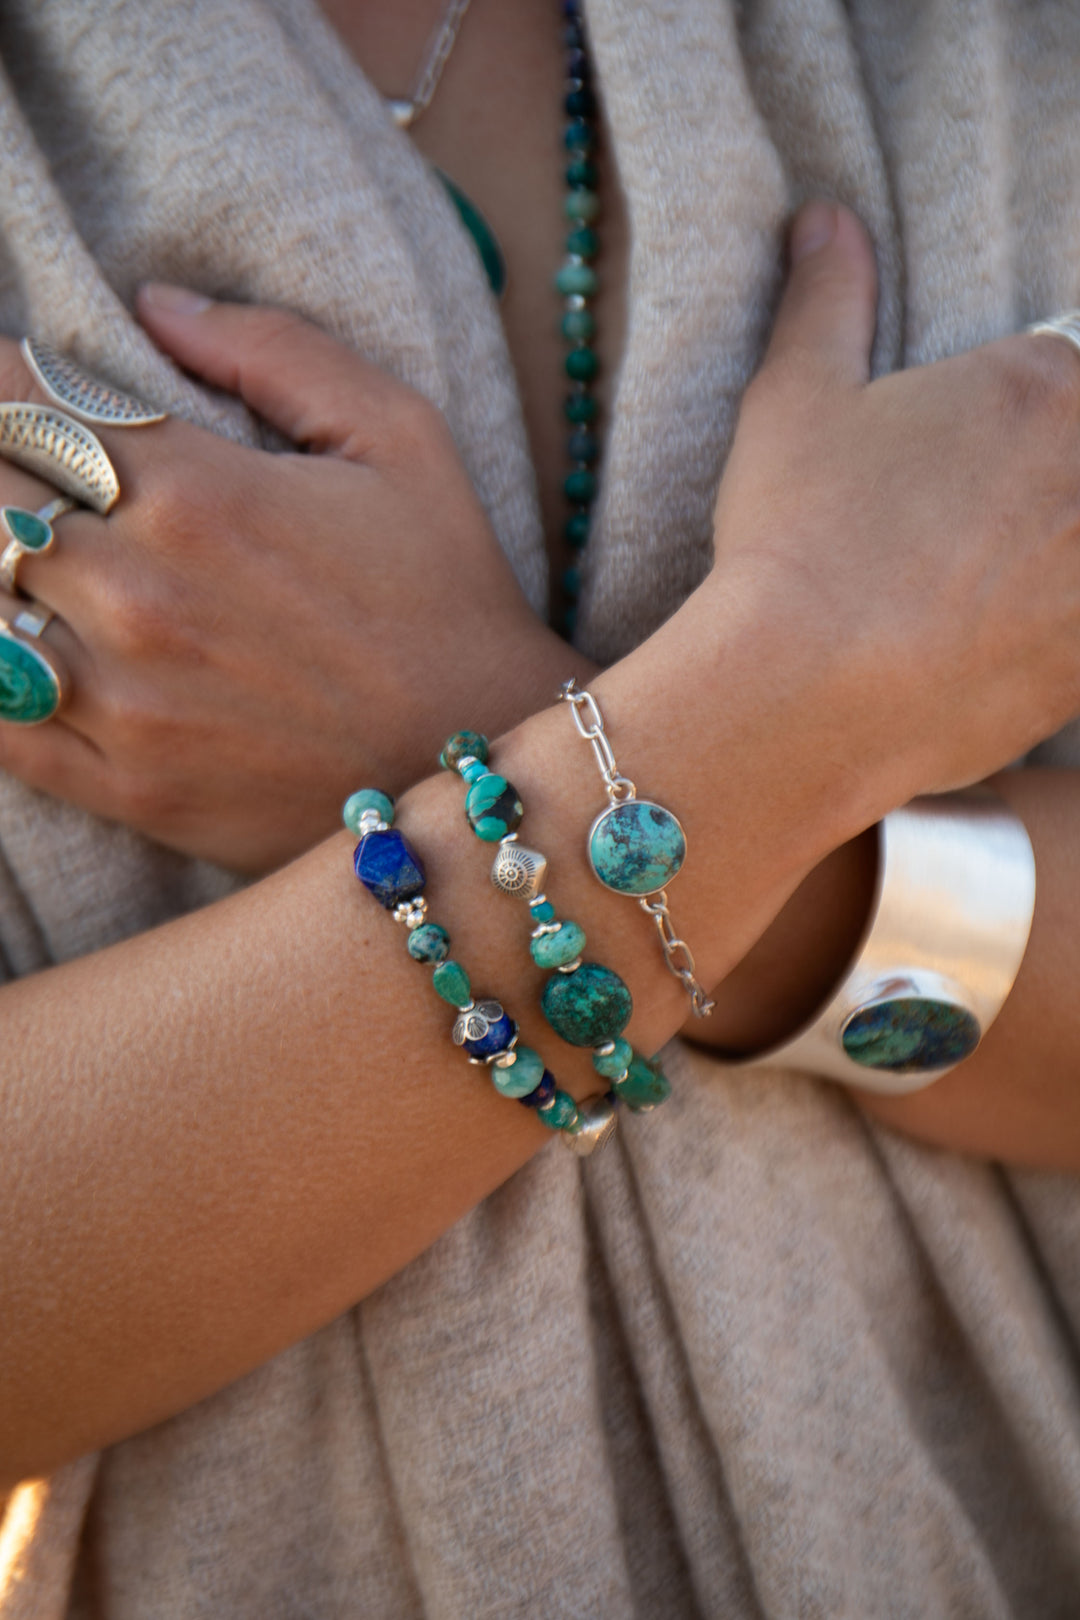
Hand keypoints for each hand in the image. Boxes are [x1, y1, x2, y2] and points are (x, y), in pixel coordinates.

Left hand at [0, 296, 581, 871]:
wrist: (481, 761)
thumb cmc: (447, 595)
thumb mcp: (400, 437)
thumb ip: (276, 350)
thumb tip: (156, 303)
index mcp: (197, 493)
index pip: (17, 402)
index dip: (3, 384)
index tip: (19, 389)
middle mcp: (138, 593)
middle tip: (21, 472)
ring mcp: (124, 700)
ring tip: (26, 558)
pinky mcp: (126, 787)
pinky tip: (12, 642)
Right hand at [708, 201, 1079, 819]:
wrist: (801, 695)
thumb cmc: (795, 539)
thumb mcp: (793, 400)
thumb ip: (827, 300)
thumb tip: (825, 219)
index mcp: (1039, 383)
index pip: (1061, 380)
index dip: (1007, 424)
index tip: (959, 471)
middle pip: (1077, 463)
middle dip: (1038, 492)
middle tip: (955, 543)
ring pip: (1078, 541)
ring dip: (1049, 555)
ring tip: (974, 594)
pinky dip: (1053, 635)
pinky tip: (990, 649)